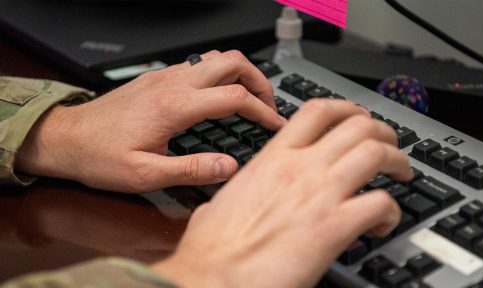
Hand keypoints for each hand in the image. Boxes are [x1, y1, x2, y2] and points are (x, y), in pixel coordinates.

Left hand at [15, 50, 285, 191]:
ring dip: (240, 73)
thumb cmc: (99, 157)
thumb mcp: (146, 175)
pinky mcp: (157, 79)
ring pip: (216, 58)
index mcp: (175, 106)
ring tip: (250, 98)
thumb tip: (229, 167)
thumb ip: (192, 170)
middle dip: (259, 80)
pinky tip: (218, 97)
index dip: (263, 111)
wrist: (66, 138)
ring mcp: (165, 77)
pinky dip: (220, 75)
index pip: (235, 97)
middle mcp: (173, 84)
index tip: (276, 125)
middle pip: (232, 62)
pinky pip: (198, 65)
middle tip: (268, 105)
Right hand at [152, 100, 412, 287]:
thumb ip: (238, 191)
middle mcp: (300, 168)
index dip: (347, 110)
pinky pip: (381, 203)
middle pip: (358, 126)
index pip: (317, 112)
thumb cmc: (212, 247)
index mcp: (272, 158)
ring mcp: (320, 194)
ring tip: (400, 175)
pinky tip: (384, 224)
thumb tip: (237, 194)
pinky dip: (391, 211)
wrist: (213, 277)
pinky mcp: (335, 227)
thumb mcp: (220, 201)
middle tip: (388, 147)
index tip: (358, 120)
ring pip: (377, 153)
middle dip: (382, 132)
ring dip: (397, 161)